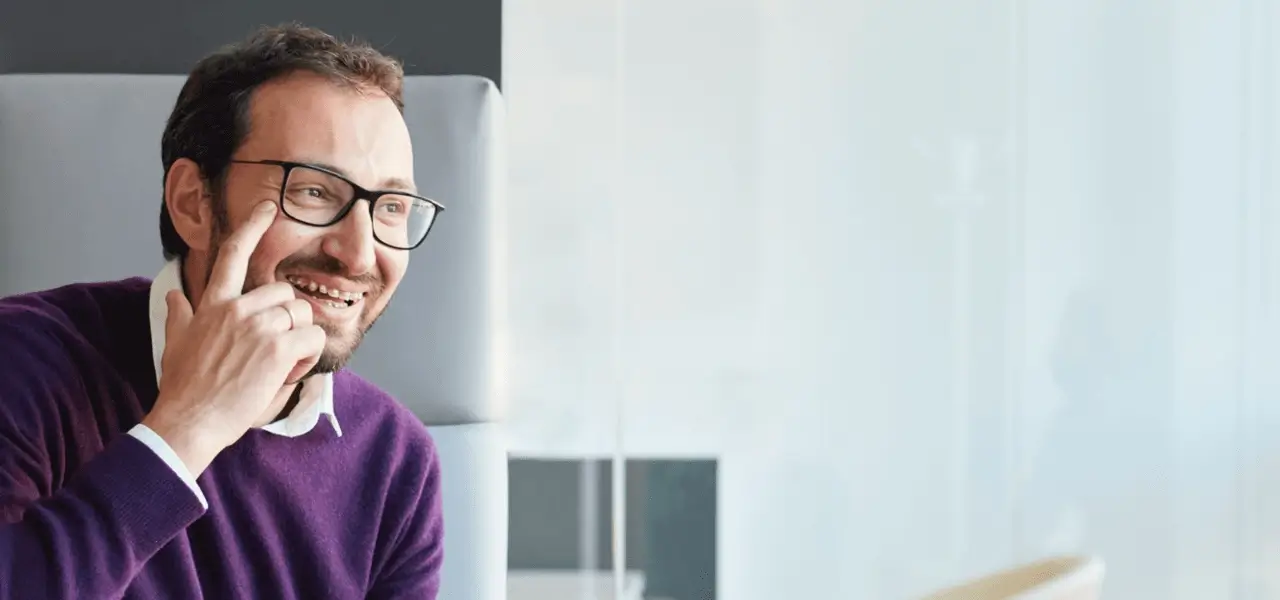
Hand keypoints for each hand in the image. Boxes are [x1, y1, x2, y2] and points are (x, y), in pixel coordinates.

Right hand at [142, 201, 325, 474]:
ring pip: (301, 314)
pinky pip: (312, 337)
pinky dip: (309, 356)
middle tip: (273, 352)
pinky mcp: (277, 348)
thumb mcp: (176, 343)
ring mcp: (258, 326)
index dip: (252, 226)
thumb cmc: (184, 387)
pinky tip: (289, 372)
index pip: (232, 253)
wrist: (189, 421)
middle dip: (288, 320)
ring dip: (299, 340)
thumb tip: (173, 294)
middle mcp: (237, 308)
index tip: (268, 206)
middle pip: (284, 293)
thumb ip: (179, 314)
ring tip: (278, 365)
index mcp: (213, 303)